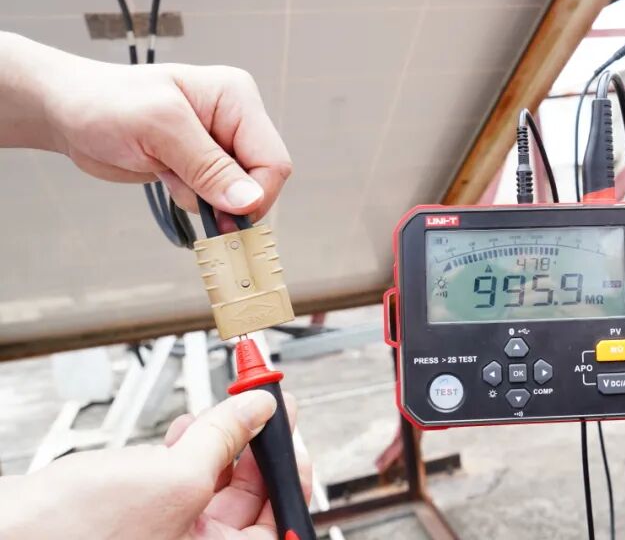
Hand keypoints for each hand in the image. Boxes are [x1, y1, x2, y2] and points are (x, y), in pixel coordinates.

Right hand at [0, 391, 311, 538]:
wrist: (2, 532)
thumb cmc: (72, 535)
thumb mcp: (173, 477)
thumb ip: (224, 440)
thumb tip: (259, 410)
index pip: (278, 516)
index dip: (287, 469)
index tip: (286, 430)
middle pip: (250, 499)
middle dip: (255, 448)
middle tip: (263, 407)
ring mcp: (165, 536)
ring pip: (213, 485)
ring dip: (221, 443)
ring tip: (221, 412)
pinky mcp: (136, 519)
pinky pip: (178, 483)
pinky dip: (186, 451)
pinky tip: (184, 428)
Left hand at [3, 33, 290, 219]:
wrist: (67, 111)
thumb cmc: (105, 103)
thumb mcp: (159, 128)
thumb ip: (208, 166)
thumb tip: (249, 201)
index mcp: (236, 98)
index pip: (272, 160)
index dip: (255, 193)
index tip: (226, 214)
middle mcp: (234, 120)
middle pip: (260, 180)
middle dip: (228, 198)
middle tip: (191, 198)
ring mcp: (218, 144)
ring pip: (237, 194)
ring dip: (205, 199)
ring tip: (169, 175)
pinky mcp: (201, 164)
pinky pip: (214, 197)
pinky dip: (192, 199)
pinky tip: (166, 178)